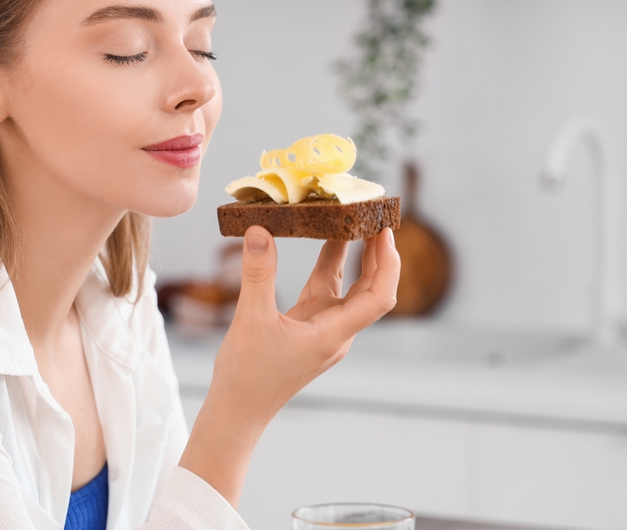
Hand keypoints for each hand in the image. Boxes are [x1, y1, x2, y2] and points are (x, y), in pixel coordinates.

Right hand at [210, 226, 399, 428]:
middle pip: (371, 288)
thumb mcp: (251, 320)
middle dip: (377, 253)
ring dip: (354, 255)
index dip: (388, 263)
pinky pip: (325, 291)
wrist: (238, 410)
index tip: (385, 232)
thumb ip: (257, 274)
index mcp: (333, 335)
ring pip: (348, 287)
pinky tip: (326, 242)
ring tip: (356, 220)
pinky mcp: (307, 327)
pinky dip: (328, 265)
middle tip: (375, 216)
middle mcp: (336, 331)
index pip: (379, 296)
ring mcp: (323, 329)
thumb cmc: (248, 375)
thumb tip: (259, 232)